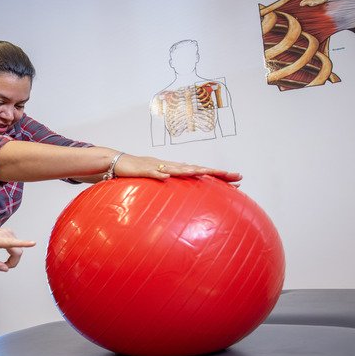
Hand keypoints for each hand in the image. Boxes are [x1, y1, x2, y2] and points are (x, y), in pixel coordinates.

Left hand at [0, 228, 35, 271]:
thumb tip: (6, 268)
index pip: (11, 243)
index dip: (24, 243)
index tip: (33, 243)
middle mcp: (3, 234)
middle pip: (18, 251)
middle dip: (15, 262)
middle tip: (6, 267)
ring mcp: (7, 232)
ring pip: (18, 248)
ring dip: (14, 257)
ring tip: (4, 261)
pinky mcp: (9, 232)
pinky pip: (16, 245)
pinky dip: (13, 252)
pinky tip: (7, 254)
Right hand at [113, 154, 242, 182]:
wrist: (116, 161)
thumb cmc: (139, 173)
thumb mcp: (159, 181)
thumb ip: (173, 186)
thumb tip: (188, 193)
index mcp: (176, 170)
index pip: (202, 172)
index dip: (220, 175)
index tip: (238, 180)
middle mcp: (171, 166)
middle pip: (197, 168)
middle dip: (216, 172)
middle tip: (236, 175)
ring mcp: (158, 167)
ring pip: (178, 168)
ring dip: (192, 171)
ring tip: (207, 173)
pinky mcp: (143, 170)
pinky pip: (151, 173)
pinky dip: (158, 175)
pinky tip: (166, 177)